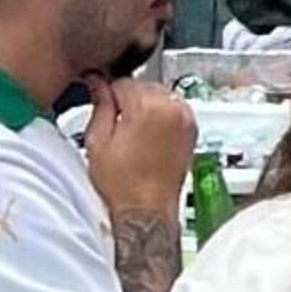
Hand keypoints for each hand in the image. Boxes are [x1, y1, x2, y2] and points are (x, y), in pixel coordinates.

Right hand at [80, 75, 197, 217]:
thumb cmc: (122, 184)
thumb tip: (98, 83)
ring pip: (160, 96)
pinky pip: (172, 109)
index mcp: (149, 107)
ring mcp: (187, 120)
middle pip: (144, 85)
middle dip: (127, 97)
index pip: (123, 81)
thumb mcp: (98, 139)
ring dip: (144, 105)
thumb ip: (100, 104)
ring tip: (129, 130)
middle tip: (113, 120)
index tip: (98, 97)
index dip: (106, 91)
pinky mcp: (192, 131)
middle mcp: (174, 109)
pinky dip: (159, 115)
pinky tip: (145, 134)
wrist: (146, 210)